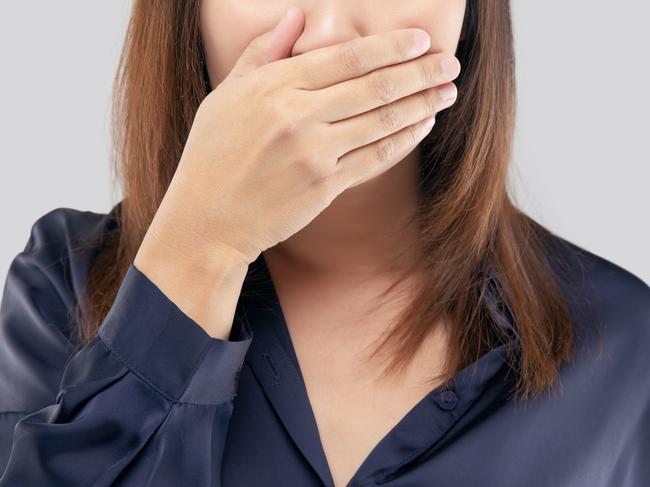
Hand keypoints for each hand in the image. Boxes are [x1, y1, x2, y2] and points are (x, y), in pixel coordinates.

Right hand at [143, 6, 460, 268]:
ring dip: (422, 104)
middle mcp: (299, 116)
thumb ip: (264, 53)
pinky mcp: (326, 187)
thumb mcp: (227, 95)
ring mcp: (315, 154)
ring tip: (448, 92)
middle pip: (375, 86)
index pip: (348, 57)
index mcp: (275, 86)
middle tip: (450, 63)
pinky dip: (404, 140)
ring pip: (382, 121)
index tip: (422, 40)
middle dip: (421, 72)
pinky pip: (376, 158)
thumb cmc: (212, 155)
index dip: (392, 47)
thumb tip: (297, 16)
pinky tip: (423, 125)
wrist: (208, 219)